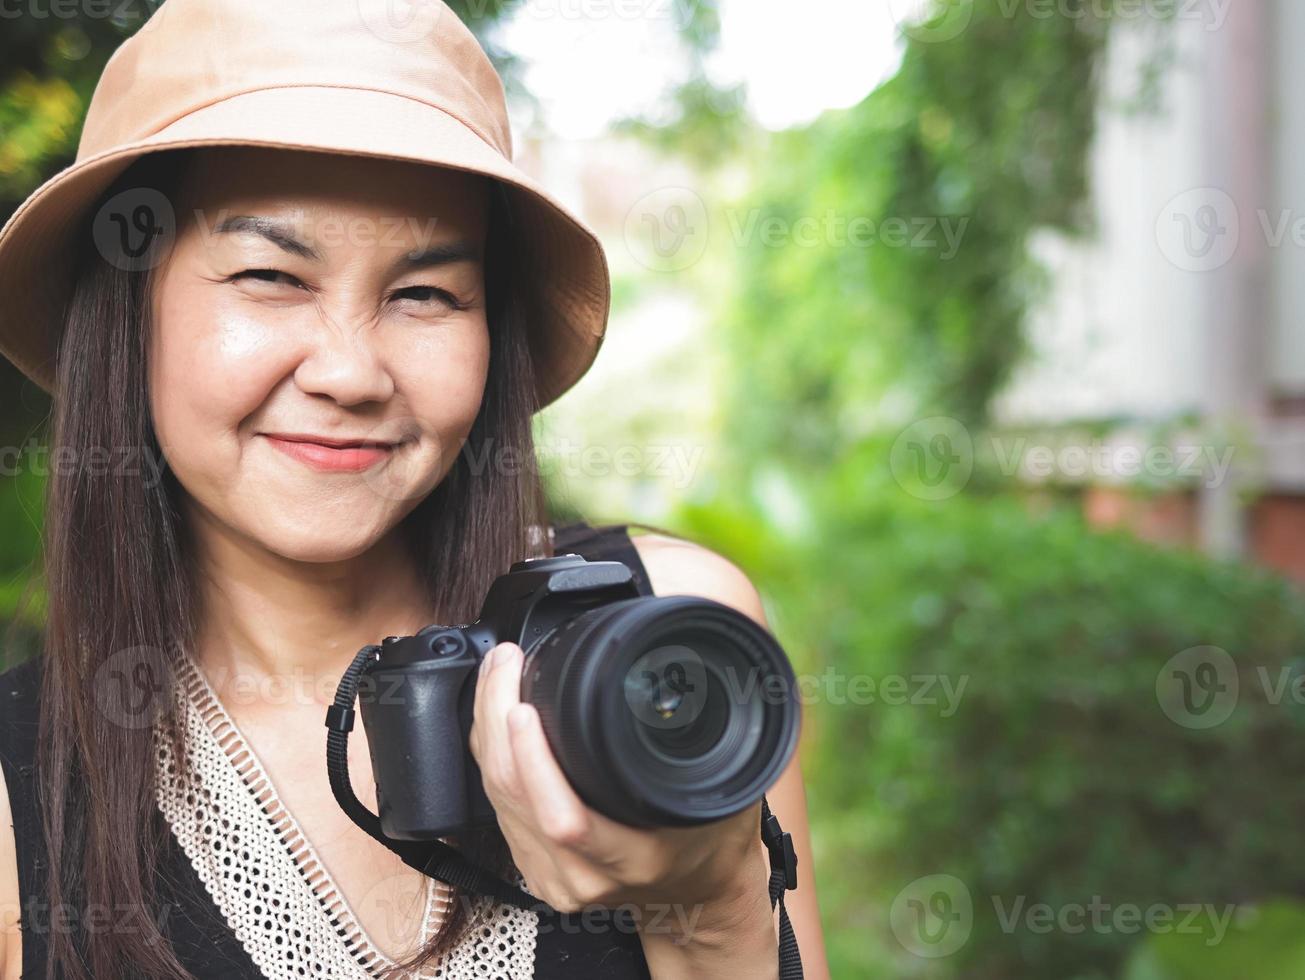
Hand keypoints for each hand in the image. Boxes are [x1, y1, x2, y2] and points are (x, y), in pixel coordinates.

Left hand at [467, 641, 778, 975]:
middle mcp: (584, 875)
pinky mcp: (533, 867)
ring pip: (496, 797)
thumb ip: (715, 730)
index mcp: (632, 859)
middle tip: (505, 665)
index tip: (524, 706)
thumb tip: (719, 652)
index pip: (565, 820)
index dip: (534, 762)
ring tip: (497, 675)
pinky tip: (495, 718)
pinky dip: (490, 756)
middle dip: (497, 720)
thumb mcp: (729, 788)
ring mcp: (553, 876)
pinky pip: (495, 806)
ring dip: (488, 731)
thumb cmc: (716, 841)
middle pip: (514, 796)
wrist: (699, 893)